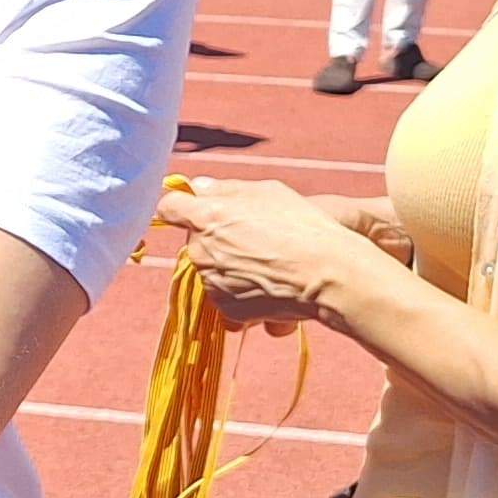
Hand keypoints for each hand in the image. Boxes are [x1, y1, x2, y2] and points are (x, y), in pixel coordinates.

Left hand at [154, 175, 397, 333]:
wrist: (328, 275)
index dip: (181, 206)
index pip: (170, 207)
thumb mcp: (269, 192)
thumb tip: (197, 187)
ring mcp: (211, 283)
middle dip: (217, 239)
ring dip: (230, 268)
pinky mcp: (226, 310)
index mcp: (207, 216)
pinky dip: (242, 294)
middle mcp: (201, 251)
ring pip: (211, 271)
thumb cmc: (303, 226)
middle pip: (195, 241)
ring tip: (270, 265)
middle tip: (253, 239)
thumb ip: (226, 189)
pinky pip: (226, 298)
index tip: (192, 209)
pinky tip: (270, 286)